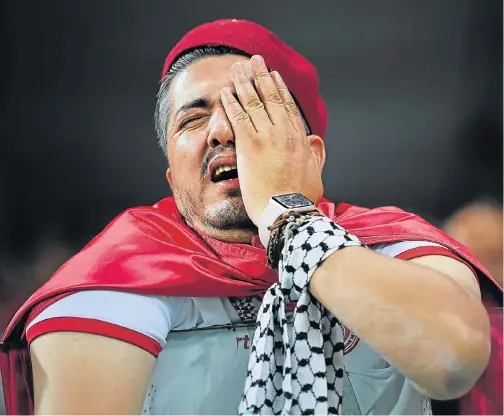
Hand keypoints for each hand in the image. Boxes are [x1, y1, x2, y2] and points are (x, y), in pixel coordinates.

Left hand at [221, 55, 324, 225]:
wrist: (287, 212)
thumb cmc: (301, 198)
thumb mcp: (315, 172)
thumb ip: (315, 154)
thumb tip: (315, 140)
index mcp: (300, 138)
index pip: (288, 106)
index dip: (279, 88)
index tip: (273, 75)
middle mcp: (284, 132)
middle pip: (271, 97)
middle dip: (261, 76)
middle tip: (254, 60)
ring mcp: (267, 137)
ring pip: (253, 102)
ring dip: (244, 82)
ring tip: (237, 67)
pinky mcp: (250, 145)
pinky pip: (238, 117)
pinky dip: (231, 102)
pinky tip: (225, 91)